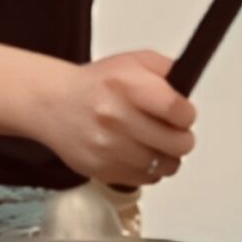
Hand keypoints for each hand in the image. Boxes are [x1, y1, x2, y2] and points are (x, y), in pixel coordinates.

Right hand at [31, 50, 196, 184]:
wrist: (53, 104)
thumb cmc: (96, 85)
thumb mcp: (133, 62)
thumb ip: (167, 71)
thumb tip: (188, 93)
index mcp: (126, 85)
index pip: (179, 111)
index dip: (187, 115)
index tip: (182, 115)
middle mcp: (116, 117)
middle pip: (178, 144)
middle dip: (181, 138)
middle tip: (171, 131)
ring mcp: (109, 148)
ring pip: (166, 166)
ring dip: (166, 156)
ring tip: (154, 144)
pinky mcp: (103, 171)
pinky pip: (146, 179)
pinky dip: (148, 169)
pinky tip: (137, 154)